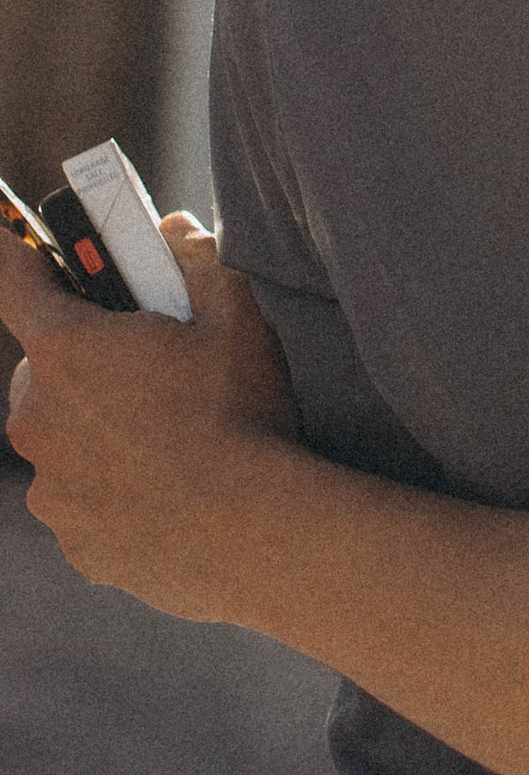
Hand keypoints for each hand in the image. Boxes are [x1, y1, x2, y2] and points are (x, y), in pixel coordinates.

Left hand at [0, 212, 303, 618]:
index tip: (18, 245)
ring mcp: (51, 487)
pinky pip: (84, 500)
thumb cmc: (243, 416)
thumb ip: (196, 258)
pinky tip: (171, 488)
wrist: (257, 535)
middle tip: (150, 366)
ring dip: (99, 429)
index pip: (8, 278)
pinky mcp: (74, 541)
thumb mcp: (235, 313)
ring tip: (174, 439)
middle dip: (86, 360)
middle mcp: (38, 418)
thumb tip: (171, 233)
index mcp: (67, 348)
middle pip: (45, 367)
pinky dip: (114, 490)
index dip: (14, 253)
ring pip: (63, 439)